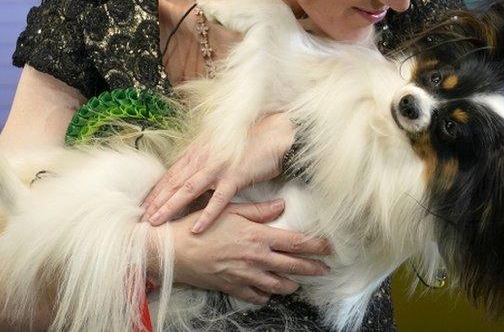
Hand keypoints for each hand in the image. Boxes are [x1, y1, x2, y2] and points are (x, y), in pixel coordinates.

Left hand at [140, 112, 296, 233]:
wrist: (274, 134)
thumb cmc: (248, 142)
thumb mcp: (220, 148)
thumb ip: (204, 160)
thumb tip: (192, 174)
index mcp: (198, 152)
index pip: (171, 174)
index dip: (155, 190)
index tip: (142, 205)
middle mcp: (203, 158)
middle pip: (173, 182)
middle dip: (155, 201)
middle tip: (140, 219)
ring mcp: (217, 167)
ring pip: (187, 190)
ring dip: (170, 206)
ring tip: (156, 222)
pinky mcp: (234, 176)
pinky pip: (218, 199)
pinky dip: (207, 214)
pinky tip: (197, 228)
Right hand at [163, 198, 330, 305]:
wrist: (174, 250)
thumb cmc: (201, 225)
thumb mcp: (231, 210)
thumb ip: (259, 210)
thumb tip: (281, 206)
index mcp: (258, 236)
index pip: (296, 242)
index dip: (316, 246)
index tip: (329, 247)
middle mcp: (256, 258)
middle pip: (294, 266)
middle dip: (313, 268)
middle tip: (325, 269)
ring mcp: (246, 275)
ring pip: (278, 285)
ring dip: (292, 284)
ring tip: (298, 282)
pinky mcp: (233, 287)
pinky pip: (256, 296)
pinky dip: (266, 295)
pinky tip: (269, 293)